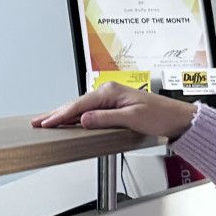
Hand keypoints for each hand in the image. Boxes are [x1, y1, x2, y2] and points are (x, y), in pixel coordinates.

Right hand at [32, 84, 197, 139]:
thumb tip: (84, 119)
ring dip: (64, 115)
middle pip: (76, 104)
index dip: (61, 115)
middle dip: (56, 113)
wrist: (178, 118)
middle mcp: (109, 92)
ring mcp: (112, 99)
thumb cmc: (161, 116)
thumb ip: (106, 118)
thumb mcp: (132, 119)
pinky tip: (70, 120)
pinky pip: (90, 110)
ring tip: (47, 121)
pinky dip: (76, 116)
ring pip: (81, 107)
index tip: (46, 123)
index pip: (80, 105)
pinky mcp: (115, 106)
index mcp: (111, 92)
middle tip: (37, 122)